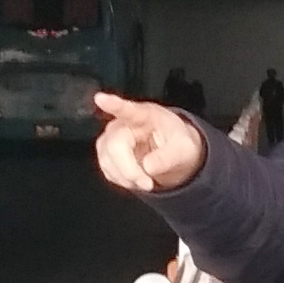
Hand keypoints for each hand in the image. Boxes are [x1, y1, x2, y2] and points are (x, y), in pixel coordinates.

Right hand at [91, 92, 207, 194]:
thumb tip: (148, 167)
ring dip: (127, 178)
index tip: (100, 98)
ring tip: (146, 180)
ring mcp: (112, 138)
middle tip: (148, 184)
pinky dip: (122, 180)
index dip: (113, 104)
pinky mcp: (107, 153)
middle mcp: (124, 123)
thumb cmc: (177, 144)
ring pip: (107, 160)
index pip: (127, 109)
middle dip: (129, 170)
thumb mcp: (183, 150)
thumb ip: (167, 157)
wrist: (174, 153)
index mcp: (145, 115)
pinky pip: (107, 170)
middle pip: (114, 146)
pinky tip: (136, 178)